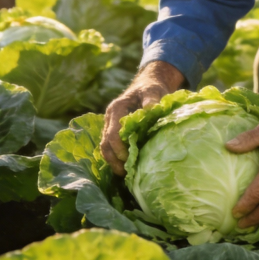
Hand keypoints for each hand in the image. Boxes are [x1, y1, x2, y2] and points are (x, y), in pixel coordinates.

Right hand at [100, 61, 183, 175]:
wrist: (147, 85)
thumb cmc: (151, 88)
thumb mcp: (153, 91)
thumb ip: (152, 99)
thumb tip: (151, 109)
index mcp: (116, 109)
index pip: (112, 133)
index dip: (119, 148)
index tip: (128, 159)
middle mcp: (109, 119)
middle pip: (105, 144)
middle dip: (114, 160)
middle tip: (126, 173)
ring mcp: (110, 126)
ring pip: (105, 148)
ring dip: (113, 162)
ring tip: (125, 175)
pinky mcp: (115, 132)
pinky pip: (111, 148)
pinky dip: (116, 159)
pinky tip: (126, 169)